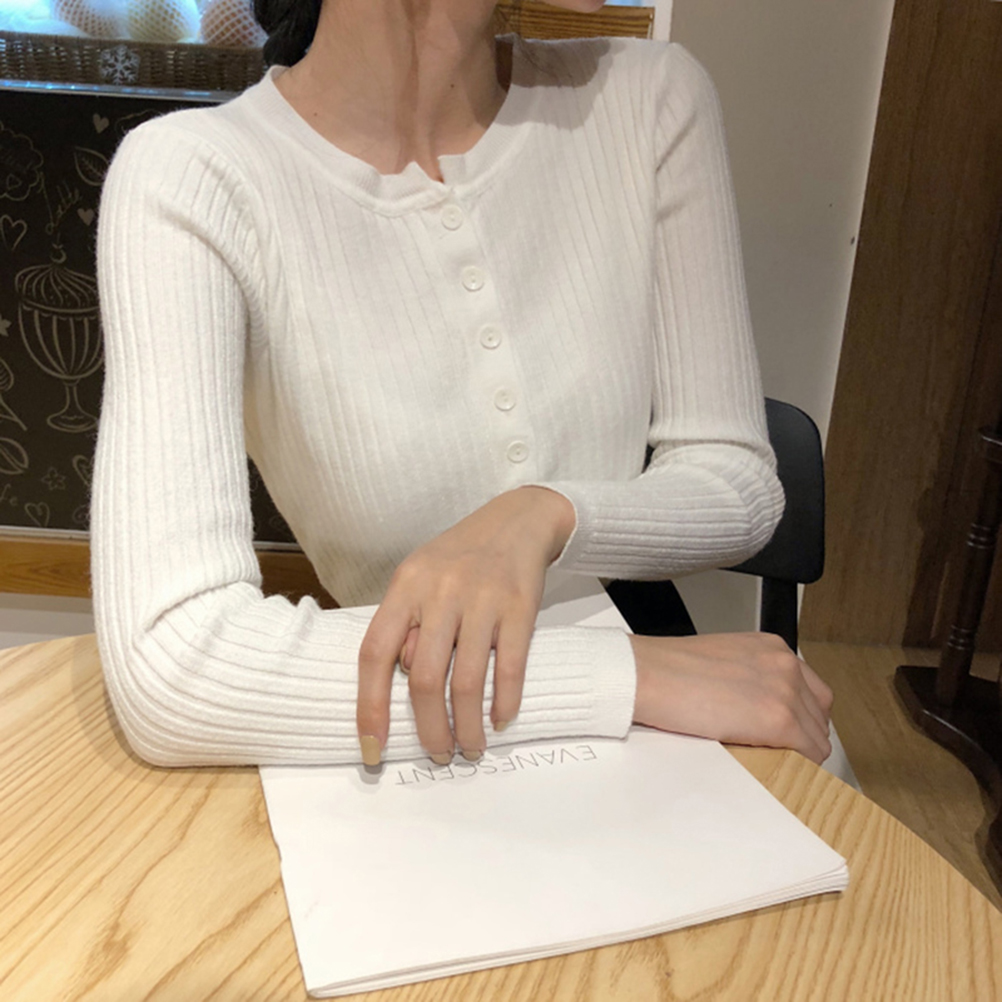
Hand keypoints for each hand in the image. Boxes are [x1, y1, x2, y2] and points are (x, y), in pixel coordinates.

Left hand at [356, 487, 574, 764]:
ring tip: (470, 748)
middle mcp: (440, 592)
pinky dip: (504, 703)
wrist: (517, 520)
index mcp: (406, 586)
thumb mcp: (420, 577)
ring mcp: (482, 600)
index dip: (370, 707)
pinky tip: (500, 720)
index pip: (375, 654)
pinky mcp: (520, 607)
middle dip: (429, 730)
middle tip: (438, 754)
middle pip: (424, 679)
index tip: (373, 748)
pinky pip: (509, 668)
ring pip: (466, 682)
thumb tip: (404, 679)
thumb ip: (408, 624)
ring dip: (468, 727)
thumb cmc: (460, 557)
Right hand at [630, 632, 833, 763]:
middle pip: (819, 713)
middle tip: (779, 749)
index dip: (799, 715)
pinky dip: (799, 765)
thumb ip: (749, 677)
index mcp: (771, 648)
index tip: (788, 730)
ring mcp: (786, 692)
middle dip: (802, 733)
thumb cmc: (668, 669)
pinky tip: (778, 768)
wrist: (648, 675)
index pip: (810, 689)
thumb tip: (755, 706)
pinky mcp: (779, 720)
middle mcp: (784, 665)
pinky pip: (809, 753)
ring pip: (817, 736)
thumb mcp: (722, 659)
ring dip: (800, 751)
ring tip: (772, 759)